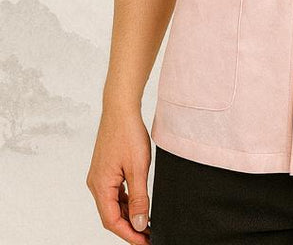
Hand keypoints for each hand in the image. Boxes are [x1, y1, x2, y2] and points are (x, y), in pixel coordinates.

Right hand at [86, 106, 151, 243]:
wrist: (120, 108)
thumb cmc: (127, 133)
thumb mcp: (138, 168)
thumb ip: (139, 198)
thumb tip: (140, 224)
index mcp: (100, 186)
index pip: (112, 221)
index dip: (129, 234)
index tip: (145, 241)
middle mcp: (96, 183)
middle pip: (110, 215)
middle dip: (129, 227)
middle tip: (148, 235)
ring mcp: (99, 176)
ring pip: (112, 205)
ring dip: (128, 215)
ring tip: (146, 222)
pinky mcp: (105, 170)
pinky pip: (114, 193)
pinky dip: (125, 201)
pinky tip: (138, 204)